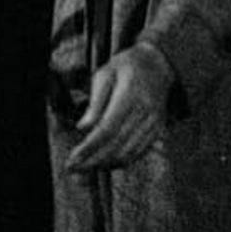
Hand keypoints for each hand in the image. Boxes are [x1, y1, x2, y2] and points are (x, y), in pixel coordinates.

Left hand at [64, 43, 174, 171]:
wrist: (158, 63)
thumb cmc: (126, 67)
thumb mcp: (105, 74)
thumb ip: (95, 102)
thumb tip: (83, 128)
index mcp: (130, 94)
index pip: (108, 129)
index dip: (89, 147)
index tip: (72, 159)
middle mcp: (145, 110)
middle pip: (117, 144)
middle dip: (93, 160)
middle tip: (73, 168)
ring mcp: (154, 121)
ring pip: (129, 152)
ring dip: (106, 164)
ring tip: (86, 167)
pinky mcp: (158, 128)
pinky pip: (140, 151)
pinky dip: (122, 161)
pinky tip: (106, 163)